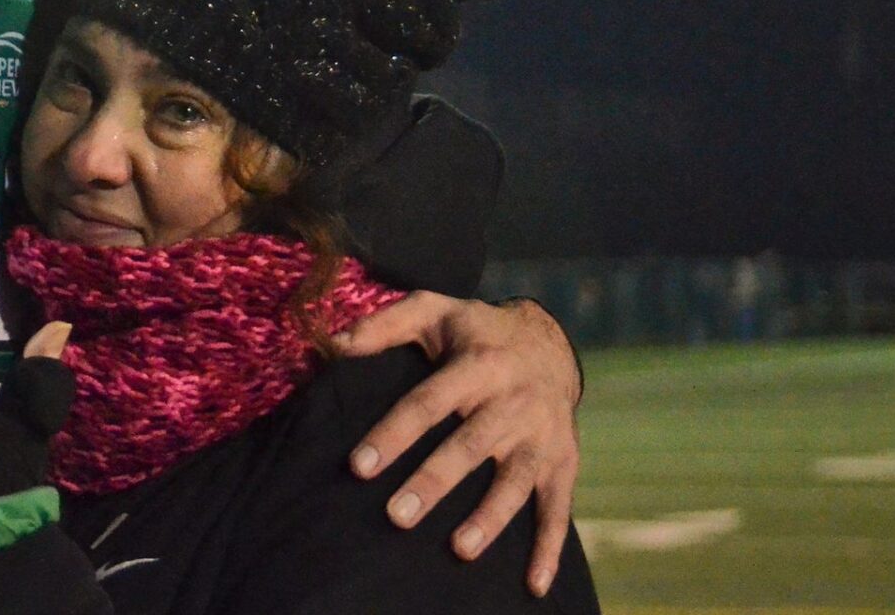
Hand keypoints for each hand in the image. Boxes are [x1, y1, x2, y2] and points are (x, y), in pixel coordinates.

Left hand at [328, 291, 579, 596]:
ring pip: (516, 481)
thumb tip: (331, 344)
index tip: (359, 467)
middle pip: (470, 446)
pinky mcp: (564, 460)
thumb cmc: (475, 331)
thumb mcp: (433, 310)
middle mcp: (513, 401)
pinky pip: (559, 507)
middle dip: (434, 482)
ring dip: (490, 517)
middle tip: (397, 516)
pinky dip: (549, 548)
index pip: (428, 403)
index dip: (394, 434)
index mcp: (477, 365)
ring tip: (459, 549)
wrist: (549, 342)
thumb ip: (383, 325)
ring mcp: (541, 435)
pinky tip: (533, 585)